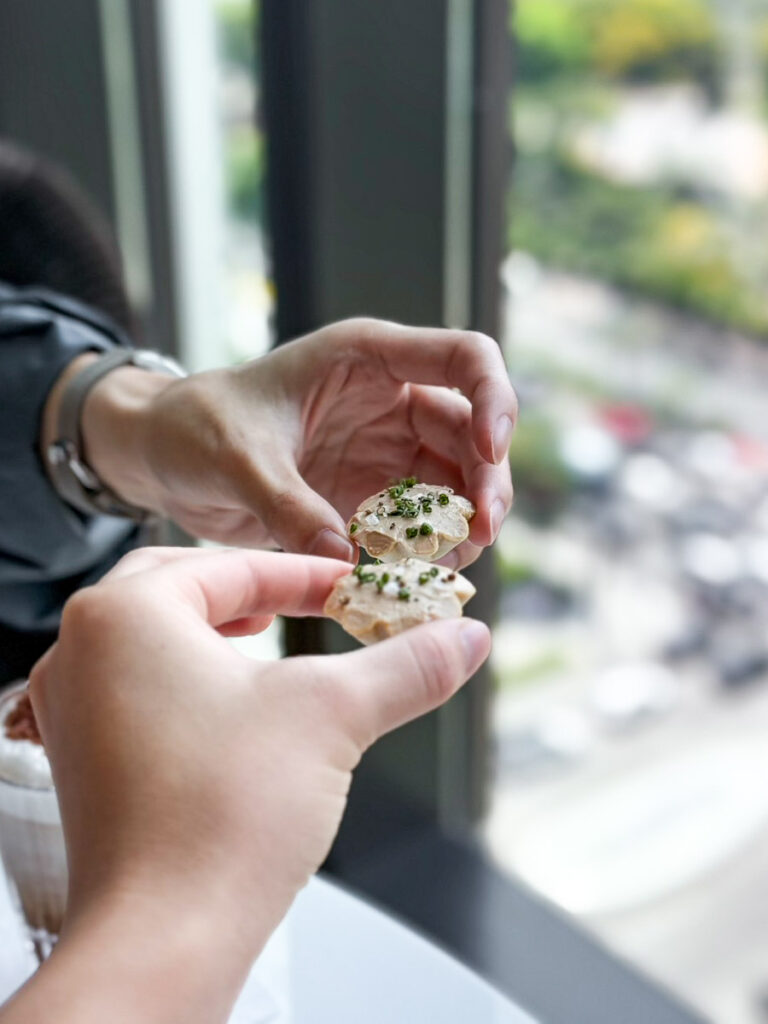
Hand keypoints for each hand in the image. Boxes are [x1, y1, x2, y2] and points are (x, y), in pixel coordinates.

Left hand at [14, 547, 489, 1023]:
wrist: (165, 938)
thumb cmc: (225, 815)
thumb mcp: (335, 713)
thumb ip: (406, 666)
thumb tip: (466, 636)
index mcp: (124, 612)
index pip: (230, 568)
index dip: (305, 574)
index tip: (353, 589)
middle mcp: (80, 651)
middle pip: (179, 587)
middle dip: (250, 590)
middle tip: (305, 597)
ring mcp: (70, 709)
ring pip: (149, 639)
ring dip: (211, 629)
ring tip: (260, 636)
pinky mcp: (81, 762)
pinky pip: (131, 690)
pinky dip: (182, 679)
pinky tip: (221, 704)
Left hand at [82, 319, 516, 566]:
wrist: (166, 458)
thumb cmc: (196, 427)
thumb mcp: (235, 457)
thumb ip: (286, 504)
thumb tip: (345, 558)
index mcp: (368, 360)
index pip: (465, 358)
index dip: (493, 399)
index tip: (490, 451)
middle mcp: (390, 403)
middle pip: (472, 433)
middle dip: (485, 483)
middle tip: (479, 536)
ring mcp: (384, 453)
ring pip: (455, 485)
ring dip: (461, 526)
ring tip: (446, 567)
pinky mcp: (369, 499)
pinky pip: (417, 525)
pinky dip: (424, 552)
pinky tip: (415, 579)